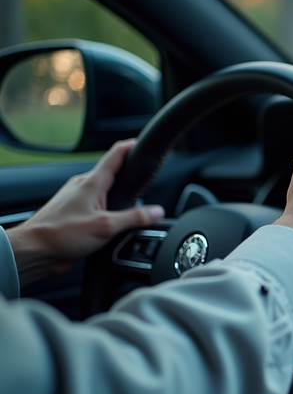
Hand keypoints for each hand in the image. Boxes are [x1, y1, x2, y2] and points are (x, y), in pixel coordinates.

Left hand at [7, 139, 164, 285]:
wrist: (35, 250)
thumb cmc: (61, 234)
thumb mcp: (106, 226)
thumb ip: (134, 218)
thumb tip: (156, 211)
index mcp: (92, 182)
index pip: (116, 154)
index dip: (132, 146)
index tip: (144, 143)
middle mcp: (83, 187)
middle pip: (113, 174)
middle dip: (130, 177)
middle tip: (146, 181)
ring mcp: (78, 200)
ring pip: (105, 192)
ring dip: (119, 198)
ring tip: (131, 209)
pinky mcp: (75, 214)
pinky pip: (97, 207)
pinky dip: (109, 211)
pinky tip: (112, 225)